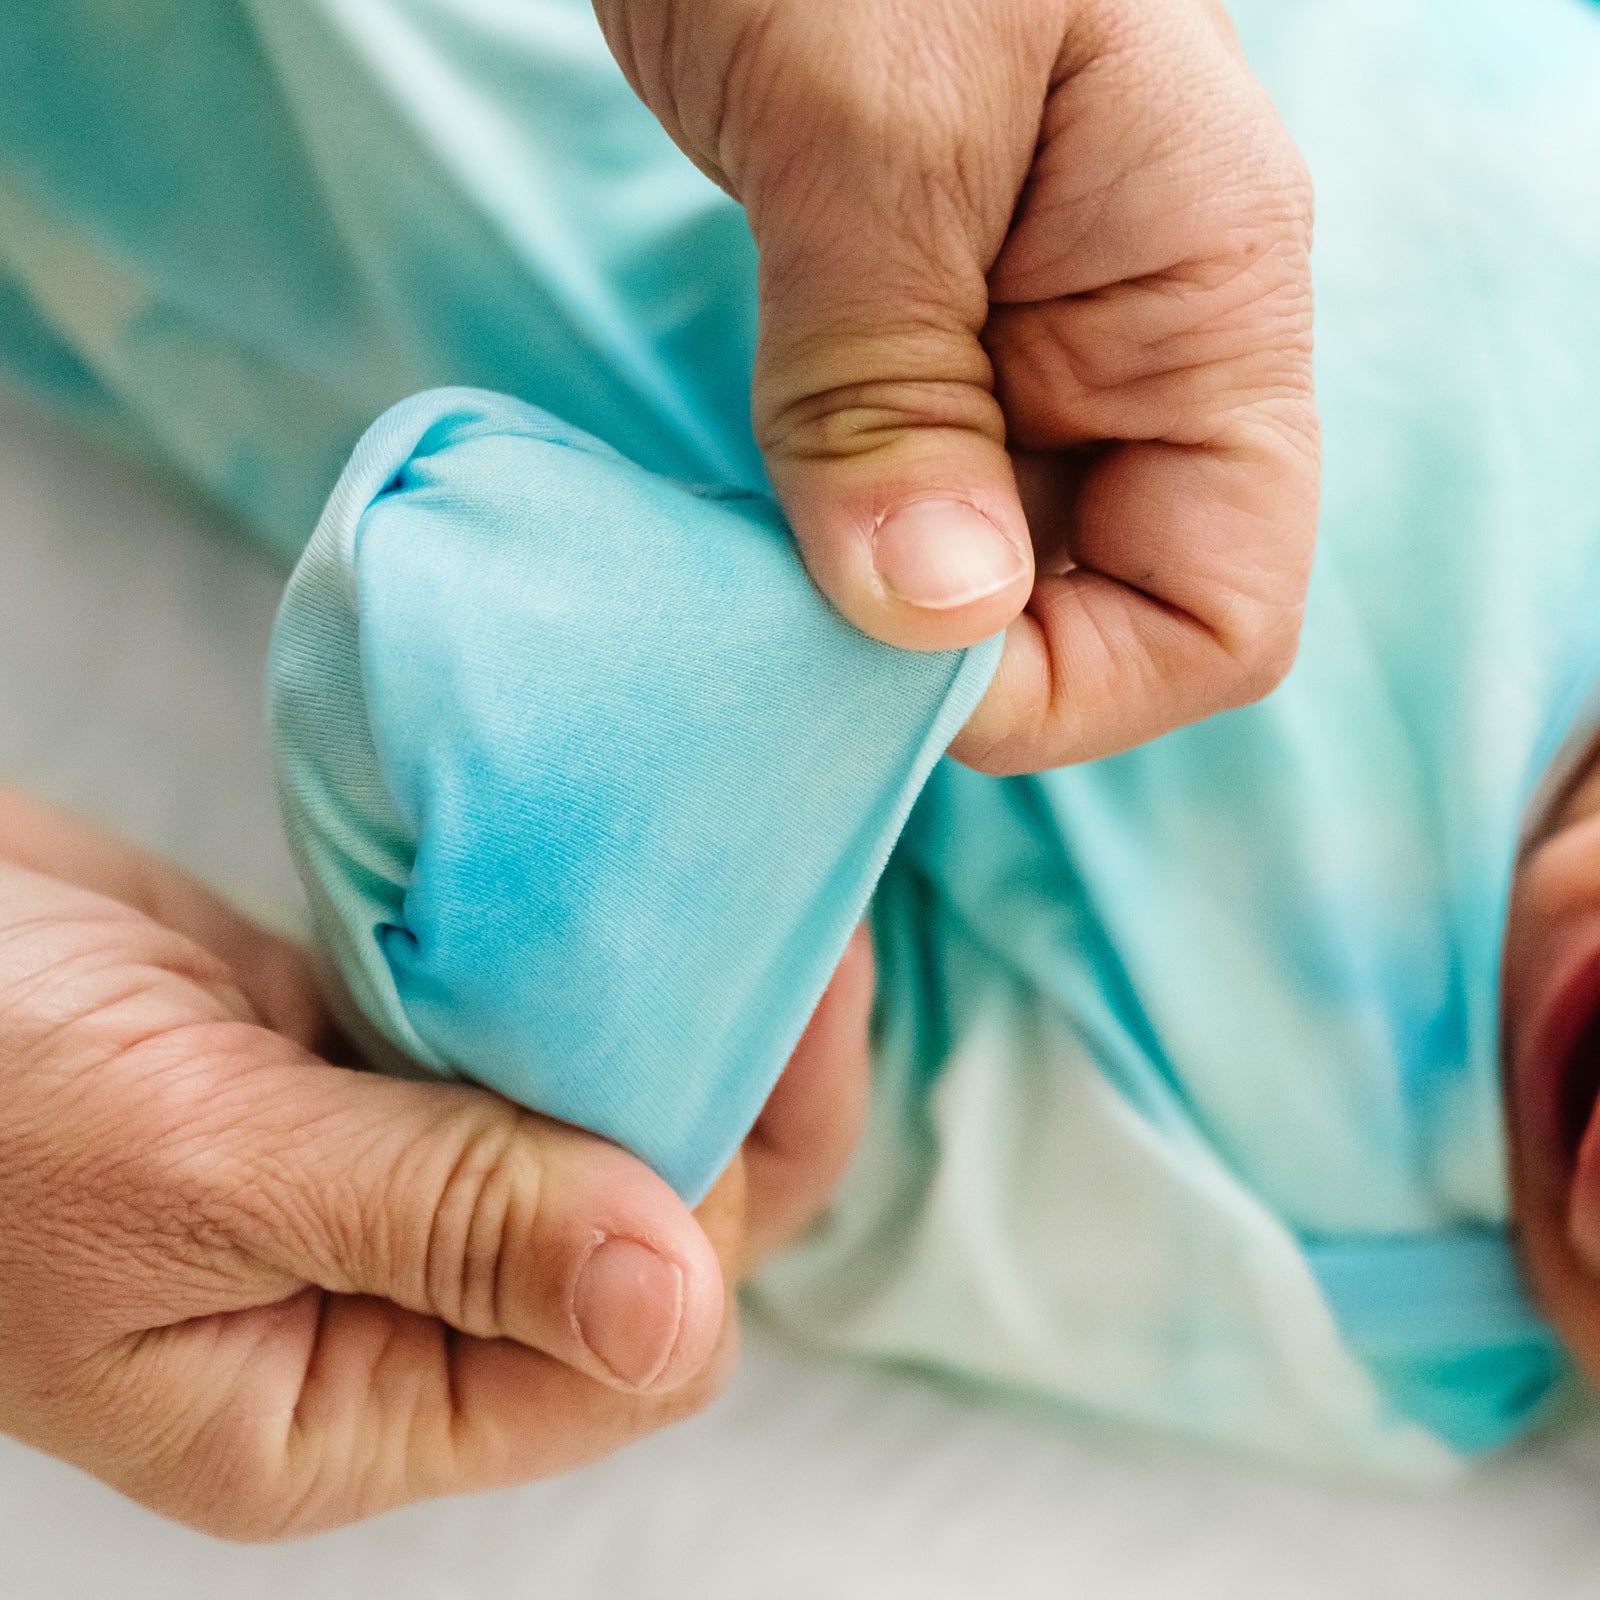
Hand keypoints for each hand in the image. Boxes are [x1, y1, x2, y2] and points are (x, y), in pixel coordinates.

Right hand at [0, 792, 871, 1537]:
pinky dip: (577, 970)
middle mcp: (388, 1304)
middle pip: (634, 1229)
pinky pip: (514, 1030)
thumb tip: (671, 1304)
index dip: (716, 1208)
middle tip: (796, 940)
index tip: (771, 1035)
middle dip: (727, 1099)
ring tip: (749, 900)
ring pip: (588, 1121)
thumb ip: (439, 1228)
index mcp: (348, 1403)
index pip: (625, 1354)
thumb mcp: (193, 1171)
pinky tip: (629, 891)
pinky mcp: (363, 1058)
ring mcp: (383, 1171)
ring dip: (667, 1023)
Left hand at [597, 0, 1316, 769]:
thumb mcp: (870, 124)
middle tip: (795, 640)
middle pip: (1107, 611)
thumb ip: (890, 381)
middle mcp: (1138, 353)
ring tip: (757, 592)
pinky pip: (912, 504)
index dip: (1075, 688)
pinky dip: (834, 553)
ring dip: (884, 621)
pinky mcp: (927, 344)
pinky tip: (750, 538)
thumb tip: (929, 622)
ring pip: (1001, 574)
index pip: (1222, 607)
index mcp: (1202, 300)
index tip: (898, 675)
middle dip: (963, 665)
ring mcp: (1030, 354)